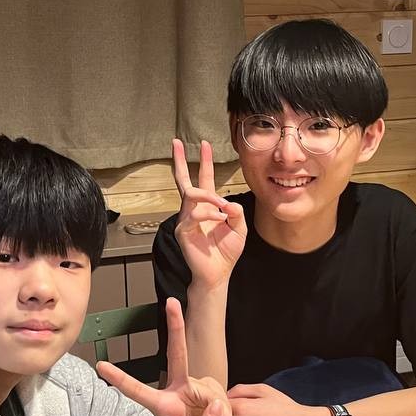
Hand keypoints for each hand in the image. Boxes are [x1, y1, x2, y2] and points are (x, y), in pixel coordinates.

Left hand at [97, 298, 245, 415]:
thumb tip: (216, 406)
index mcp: (162, 406)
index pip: (138, 391)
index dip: (120, 379)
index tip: (101, 365)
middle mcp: (178, 391)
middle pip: (177, 355)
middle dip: (175, 327)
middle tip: (171, 302)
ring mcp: (196, 389)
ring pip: (212, 394)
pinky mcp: (212, 392)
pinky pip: (224, 402)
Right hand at [172, 139, 245, 290]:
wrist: (218, 273)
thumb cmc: (226, 252)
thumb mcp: (239, 228)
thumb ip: (236, 212)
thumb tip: (227, 201)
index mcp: (208, 206)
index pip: (204, 179)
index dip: (205, 161)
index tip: (204, 144)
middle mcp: (194, 210)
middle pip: (184, 180)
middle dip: (179, 160)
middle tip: (176, 142)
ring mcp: (186, 219)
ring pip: (193, 194)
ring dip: (210, 196)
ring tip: (222, 206)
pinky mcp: (182, 230)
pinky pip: (194, 214)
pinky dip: (209, 214)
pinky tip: (219, 220)